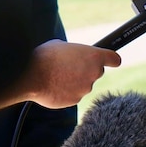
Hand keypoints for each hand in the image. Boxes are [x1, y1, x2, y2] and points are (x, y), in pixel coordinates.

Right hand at [0, 40, 120, 121]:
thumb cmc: (45, 56)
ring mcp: (85, 89)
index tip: (112, 61)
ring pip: (83, 84)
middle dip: (86, 70)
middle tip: (70, 67)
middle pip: (96, 72)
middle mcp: (94, 73)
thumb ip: (74, 53)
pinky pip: (73, 94)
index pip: (114, 59)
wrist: (31, 76)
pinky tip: (54, 86)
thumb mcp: (62, 46)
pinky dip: (66, 92)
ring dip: (74, 81)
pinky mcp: (75, 100)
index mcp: (94, 56)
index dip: (112, 60)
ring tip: (57, 76)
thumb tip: (73, 57)